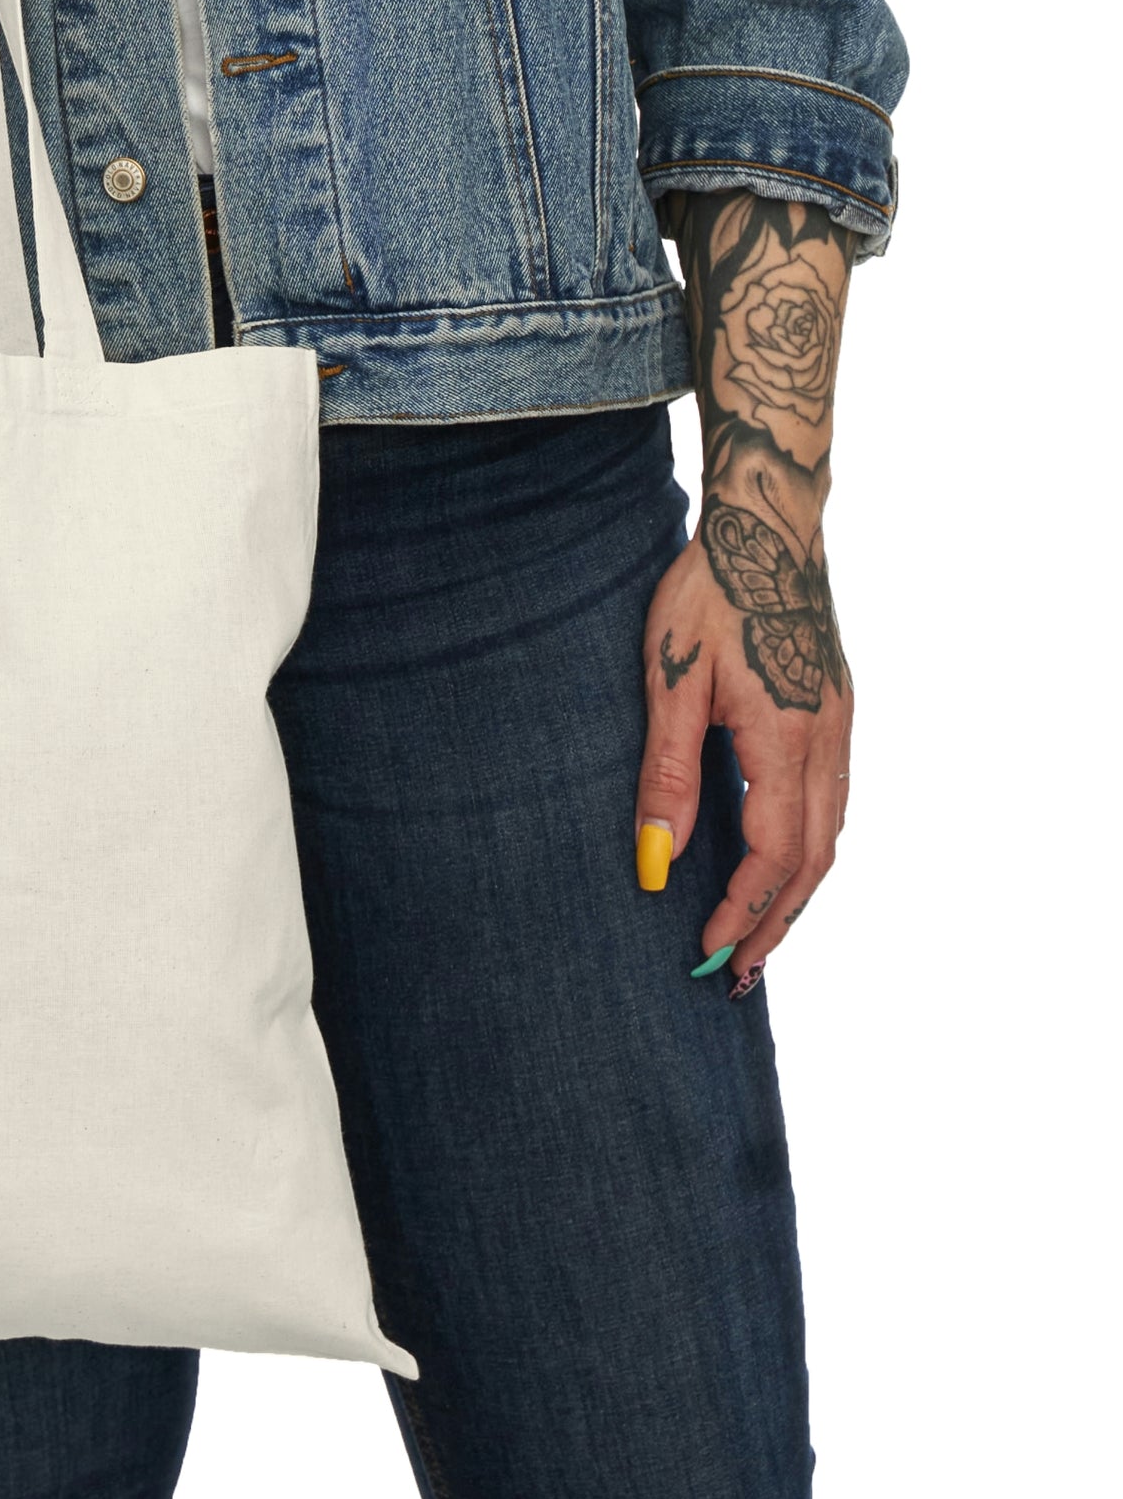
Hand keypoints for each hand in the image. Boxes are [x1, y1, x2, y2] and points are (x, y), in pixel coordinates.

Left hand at [636, 189, 859, 996]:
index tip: (705, 955)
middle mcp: (829, 741)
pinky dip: (807, 849)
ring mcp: (841, 725)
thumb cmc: (704, 593)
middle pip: (812, 861)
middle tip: (733, 973)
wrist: (767, 525)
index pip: (773, 856)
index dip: (740, 912)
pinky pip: (832, 802)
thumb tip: (657, 860)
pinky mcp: (837, 709)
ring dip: (794, 893)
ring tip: (753, 935)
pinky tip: (777, 862)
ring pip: (829, 835)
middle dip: (773, 923)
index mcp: (787, 739)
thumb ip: (666, 774)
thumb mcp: (669, 682)